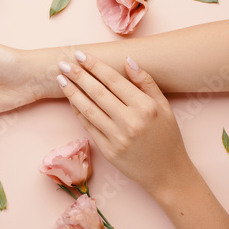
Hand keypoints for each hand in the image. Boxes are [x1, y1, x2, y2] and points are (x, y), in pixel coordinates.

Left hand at [56, 51, 194, 193]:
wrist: (167, 173)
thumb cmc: (167, 137)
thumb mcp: (164, 106)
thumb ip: (146, 82)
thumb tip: (127, 60)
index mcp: (145, 107)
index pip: (113, 80)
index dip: (94, 65)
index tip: (80, 54)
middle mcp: (130, 122)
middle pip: (97, 93)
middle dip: (77, 75)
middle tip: (63, 63)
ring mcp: (117, 138)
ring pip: (88, 109)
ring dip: (72, 93)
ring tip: (60, 79)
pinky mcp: (108, 151)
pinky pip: (88, 127)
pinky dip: (78, 112)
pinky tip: (70, 100)